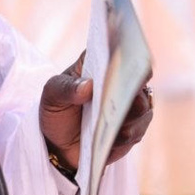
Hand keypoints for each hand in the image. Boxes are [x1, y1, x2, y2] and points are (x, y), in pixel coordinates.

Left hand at [39, 55, 153, 172]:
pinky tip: (113, 138)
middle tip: (123, 90)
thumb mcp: (52, 96)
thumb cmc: (57, 110)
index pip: (119, 51)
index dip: (124, 51)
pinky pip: (137, 131)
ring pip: (142, 107)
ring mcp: (132, 106)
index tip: (122, 56)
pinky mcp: (134, 129)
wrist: (60, 144)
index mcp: (102, 63)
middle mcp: (123, 81)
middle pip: (138, 78)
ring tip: (115, 122)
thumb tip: (88, 86)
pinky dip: (126, 135)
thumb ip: (65, 89)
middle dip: (131, 85)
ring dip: (129, 115)